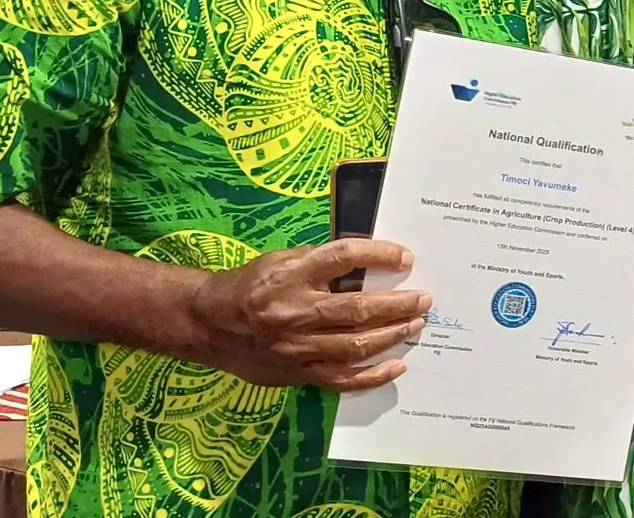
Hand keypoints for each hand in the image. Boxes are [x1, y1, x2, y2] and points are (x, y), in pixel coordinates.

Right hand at [187, 238, 431, 390]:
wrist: (208, 324)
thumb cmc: (249, 285)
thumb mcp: (278, 259)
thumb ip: (318, 259)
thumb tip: (365, 258)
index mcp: (291, 275)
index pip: (343, 257)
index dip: (378, 255)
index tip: (406, 257)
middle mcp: (296, 311)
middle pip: (357, 309)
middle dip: (398, 304)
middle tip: (424, 299)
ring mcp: (298, 347)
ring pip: (356, 346)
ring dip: (393, 335)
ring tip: (416, 324)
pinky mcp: (298, 373)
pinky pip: (342, 379)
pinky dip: (373, 376)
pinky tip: (397, 366)